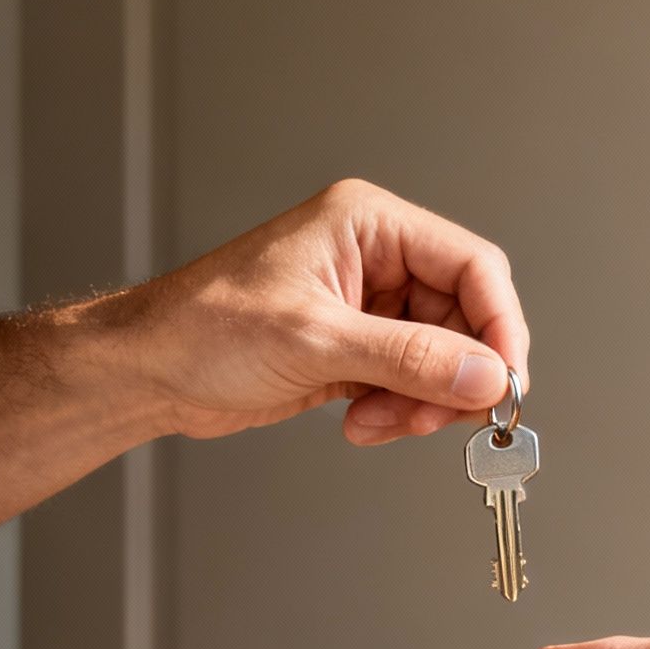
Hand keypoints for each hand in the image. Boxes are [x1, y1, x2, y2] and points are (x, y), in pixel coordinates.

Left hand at [94, 178, 527, 444]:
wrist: (146, 372)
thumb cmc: (202, 330)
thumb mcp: (315, 341)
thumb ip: (410, 358)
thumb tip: (486, 376)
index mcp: (369, 224)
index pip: (472, 266)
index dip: (499, 327)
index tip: (503, 384)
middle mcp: (375, 258)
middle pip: (464, 317)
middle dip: (453, 376)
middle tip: (438, 419)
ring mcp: (365, 305)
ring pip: (440, 357)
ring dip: (422, 402)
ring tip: (380, 423)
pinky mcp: (354, 348)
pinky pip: (408, 382)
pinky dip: (398, 411)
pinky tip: (360, 424)